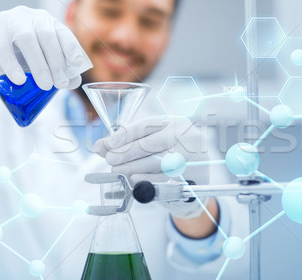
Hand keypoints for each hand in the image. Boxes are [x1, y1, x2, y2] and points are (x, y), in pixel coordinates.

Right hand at [0, 5, 91, 89]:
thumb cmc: (13, 57)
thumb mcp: (36, 63)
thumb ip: (55, 70)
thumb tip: (74, 81)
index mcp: (44, 22)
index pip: (62, 32)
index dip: (71, 47)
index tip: (78, 64)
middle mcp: (28, 17)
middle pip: (47, 36)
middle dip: (56, 61)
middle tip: (61, 83)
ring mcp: (8, 21)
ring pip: (27, 40)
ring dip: (39, 64)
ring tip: (45, 85)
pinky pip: (3, 48)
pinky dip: (13, 65)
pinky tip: (19, 80)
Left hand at [95, 116, 210, 217]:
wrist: (200, 175)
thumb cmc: (172, 155)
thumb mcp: (154, 143)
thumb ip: (129, 143)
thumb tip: (101, 147)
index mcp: (175, 122)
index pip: (145, 126)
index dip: (123, 135)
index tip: (106, 144)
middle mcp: (185, 135)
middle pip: (150, 143)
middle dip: (126, 152)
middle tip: (109, 159)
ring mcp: (191, 155)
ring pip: (156, 161)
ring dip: (133, 167)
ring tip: (117, 170)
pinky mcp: (192, 174)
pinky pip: (164, 178)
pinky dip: (146, 179)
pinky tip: (133, 179)